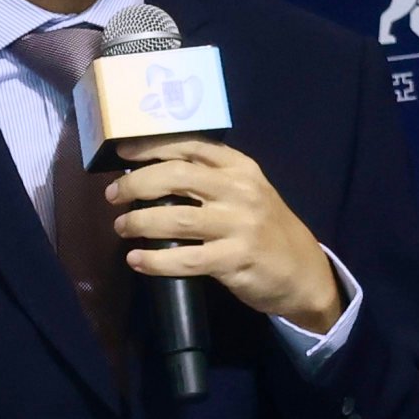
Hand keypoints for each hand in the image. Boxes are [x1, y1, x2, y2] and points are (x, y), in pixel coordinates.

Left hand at [103, 141, 344, 331]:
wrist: (304, 272)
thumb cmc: (266, 229)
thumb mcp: (247, 192)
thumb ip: (211, 179)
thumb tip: (153, 173)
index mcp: (240, 168)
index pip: (190, 146)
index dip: (151, 147)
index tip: (122, 152)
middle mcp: (239, 191)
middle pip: (176, 176)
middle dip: (137, 184)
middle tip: (114, 195)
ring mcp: (238, 226)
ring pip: (176, 218)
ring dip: (139, 221)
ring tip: (121, 227)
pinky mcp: (235, 260)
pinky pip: (185, 259)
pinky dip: (155, 260)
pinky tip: (136, 260)